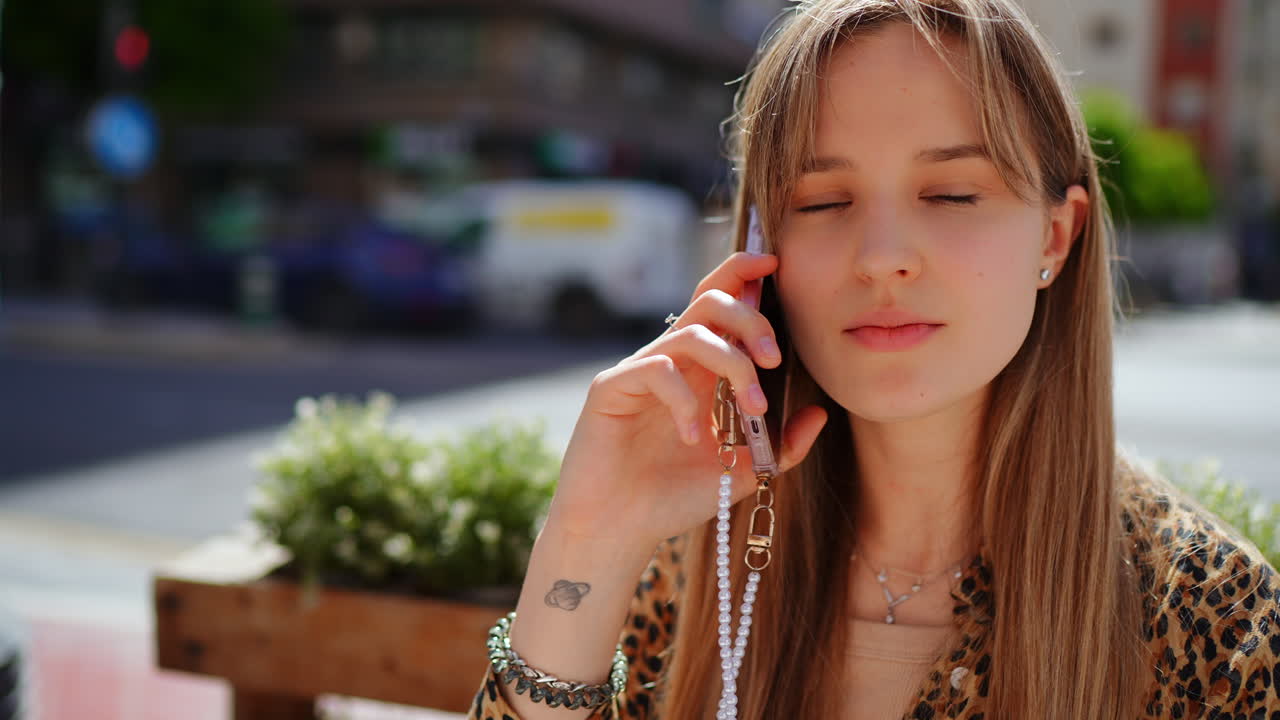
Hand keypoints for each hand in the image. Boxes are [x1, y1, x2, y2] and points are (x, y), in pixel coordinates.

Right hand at [547, 251, 828, 548]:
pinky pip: (656, 369)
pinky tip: (693, 438)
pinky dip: (685, 400)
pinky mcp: (611, 388)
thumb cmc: (673, 498)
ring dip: (733, 363)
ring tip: (751, 410)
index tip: (777, 266)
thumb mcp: (743, 471)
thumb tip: (820, 413)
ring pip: (691, 331)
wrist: (618, 530)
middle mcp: (670, 359)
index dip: (744, 273)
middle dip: (751, 318)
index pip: (722, 303)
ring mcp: (639, 370)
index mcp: (699, 368)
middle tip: (775, 358)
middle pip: (711, 301)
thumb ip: (781, 445)